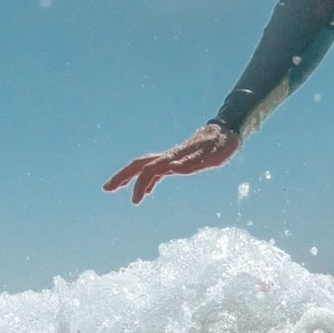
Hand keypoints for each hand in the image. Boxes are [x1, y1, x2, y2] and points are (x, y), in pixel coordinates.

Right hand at [104, 123, 240, 203]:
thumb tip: (171, 168)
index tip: (135, 201)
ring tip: (117, 189)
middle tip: (106, 188)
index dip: (140, 184)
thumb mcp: (212, 155)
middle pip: (140, 165)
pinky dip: (149, 180)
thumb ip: (193, 162)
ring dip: (131, 178)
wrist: (228, 131)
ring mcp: (172, 157)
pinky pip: (158, 170)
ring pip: (146, 167)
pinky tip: (147, 191)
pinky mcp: (178, 160)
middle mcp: (170, 156)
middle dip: (122, 176)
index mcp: (176, 156)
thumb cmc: (222, 144)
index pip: (151, 170)